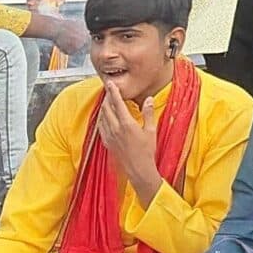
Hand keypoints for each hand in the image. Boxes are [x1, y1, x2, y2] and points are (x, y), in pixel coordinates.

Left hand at [95, 85, 163, 199]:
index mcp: (127, 124)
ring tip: (107, 102)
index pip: (117, 103)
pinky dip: (102, 119)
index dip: (113, 91)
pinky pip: (101, 127)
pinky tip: (104, 118)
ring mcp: (110, 136)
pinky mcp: (107, 143)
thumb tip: (148, 99)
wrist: (138, 169)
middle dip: (107, 98)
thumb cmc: (147, 151)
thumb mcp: (151, 131)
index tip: (110, 83)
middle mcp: (116, 129)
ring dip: (104, 107)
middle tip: (109, 91)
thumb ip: (148, 113)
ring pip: (102, 116)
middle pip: (106, 108)